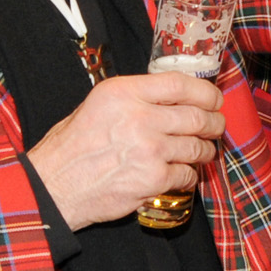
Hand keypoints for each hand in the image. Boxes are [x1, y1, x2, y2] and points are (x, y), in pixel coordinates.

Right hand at [26, 72, 225, 229]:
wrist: (53, 186)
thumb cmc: (72, 146)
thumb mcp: (98, 104)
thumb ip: (134, 97)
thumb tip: (172, 97)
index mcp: (124, 93)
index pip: (180, 84)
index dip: (206, 91)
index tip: (214, 98)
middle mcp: (140, 117)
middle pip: (197, 115)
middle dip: (214, 122)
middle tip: (217, 125)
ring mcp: (149, 149)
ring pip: (197, 146)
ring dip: (206, 149)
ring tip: (204, 150)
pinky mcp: (152, 179)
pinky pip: (186, 174)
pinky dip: (189, 175)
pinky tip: (184, 173)